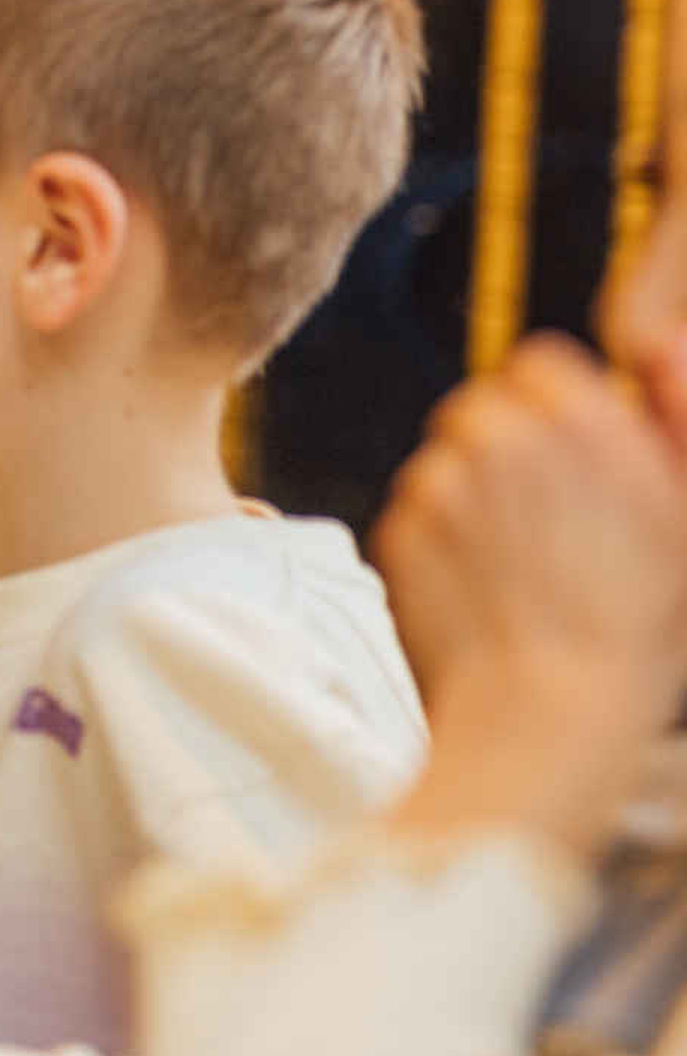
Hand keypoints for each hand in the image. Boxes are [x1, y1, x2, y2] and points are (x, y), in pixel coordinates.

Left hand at [376, 333, 686, 856]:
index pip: (539, 363)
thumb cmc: (636, 624)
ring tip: (524, 563)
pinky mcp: (397, 528)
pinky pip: (416, 512)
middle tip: (554, 519)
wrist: (547, 712)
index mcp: (576, 418)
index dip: (560, 409)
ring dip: (474, 493)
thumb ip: (678, 413)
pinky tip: (486, 588)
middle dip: (510, 446)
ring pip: (446, 460)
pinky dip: (442, 538)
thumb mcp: (686, 513)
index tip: (581, 460)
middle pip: (483, 407)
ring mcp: (436, 482)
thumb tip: (657, 343)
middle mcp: (496, 435)